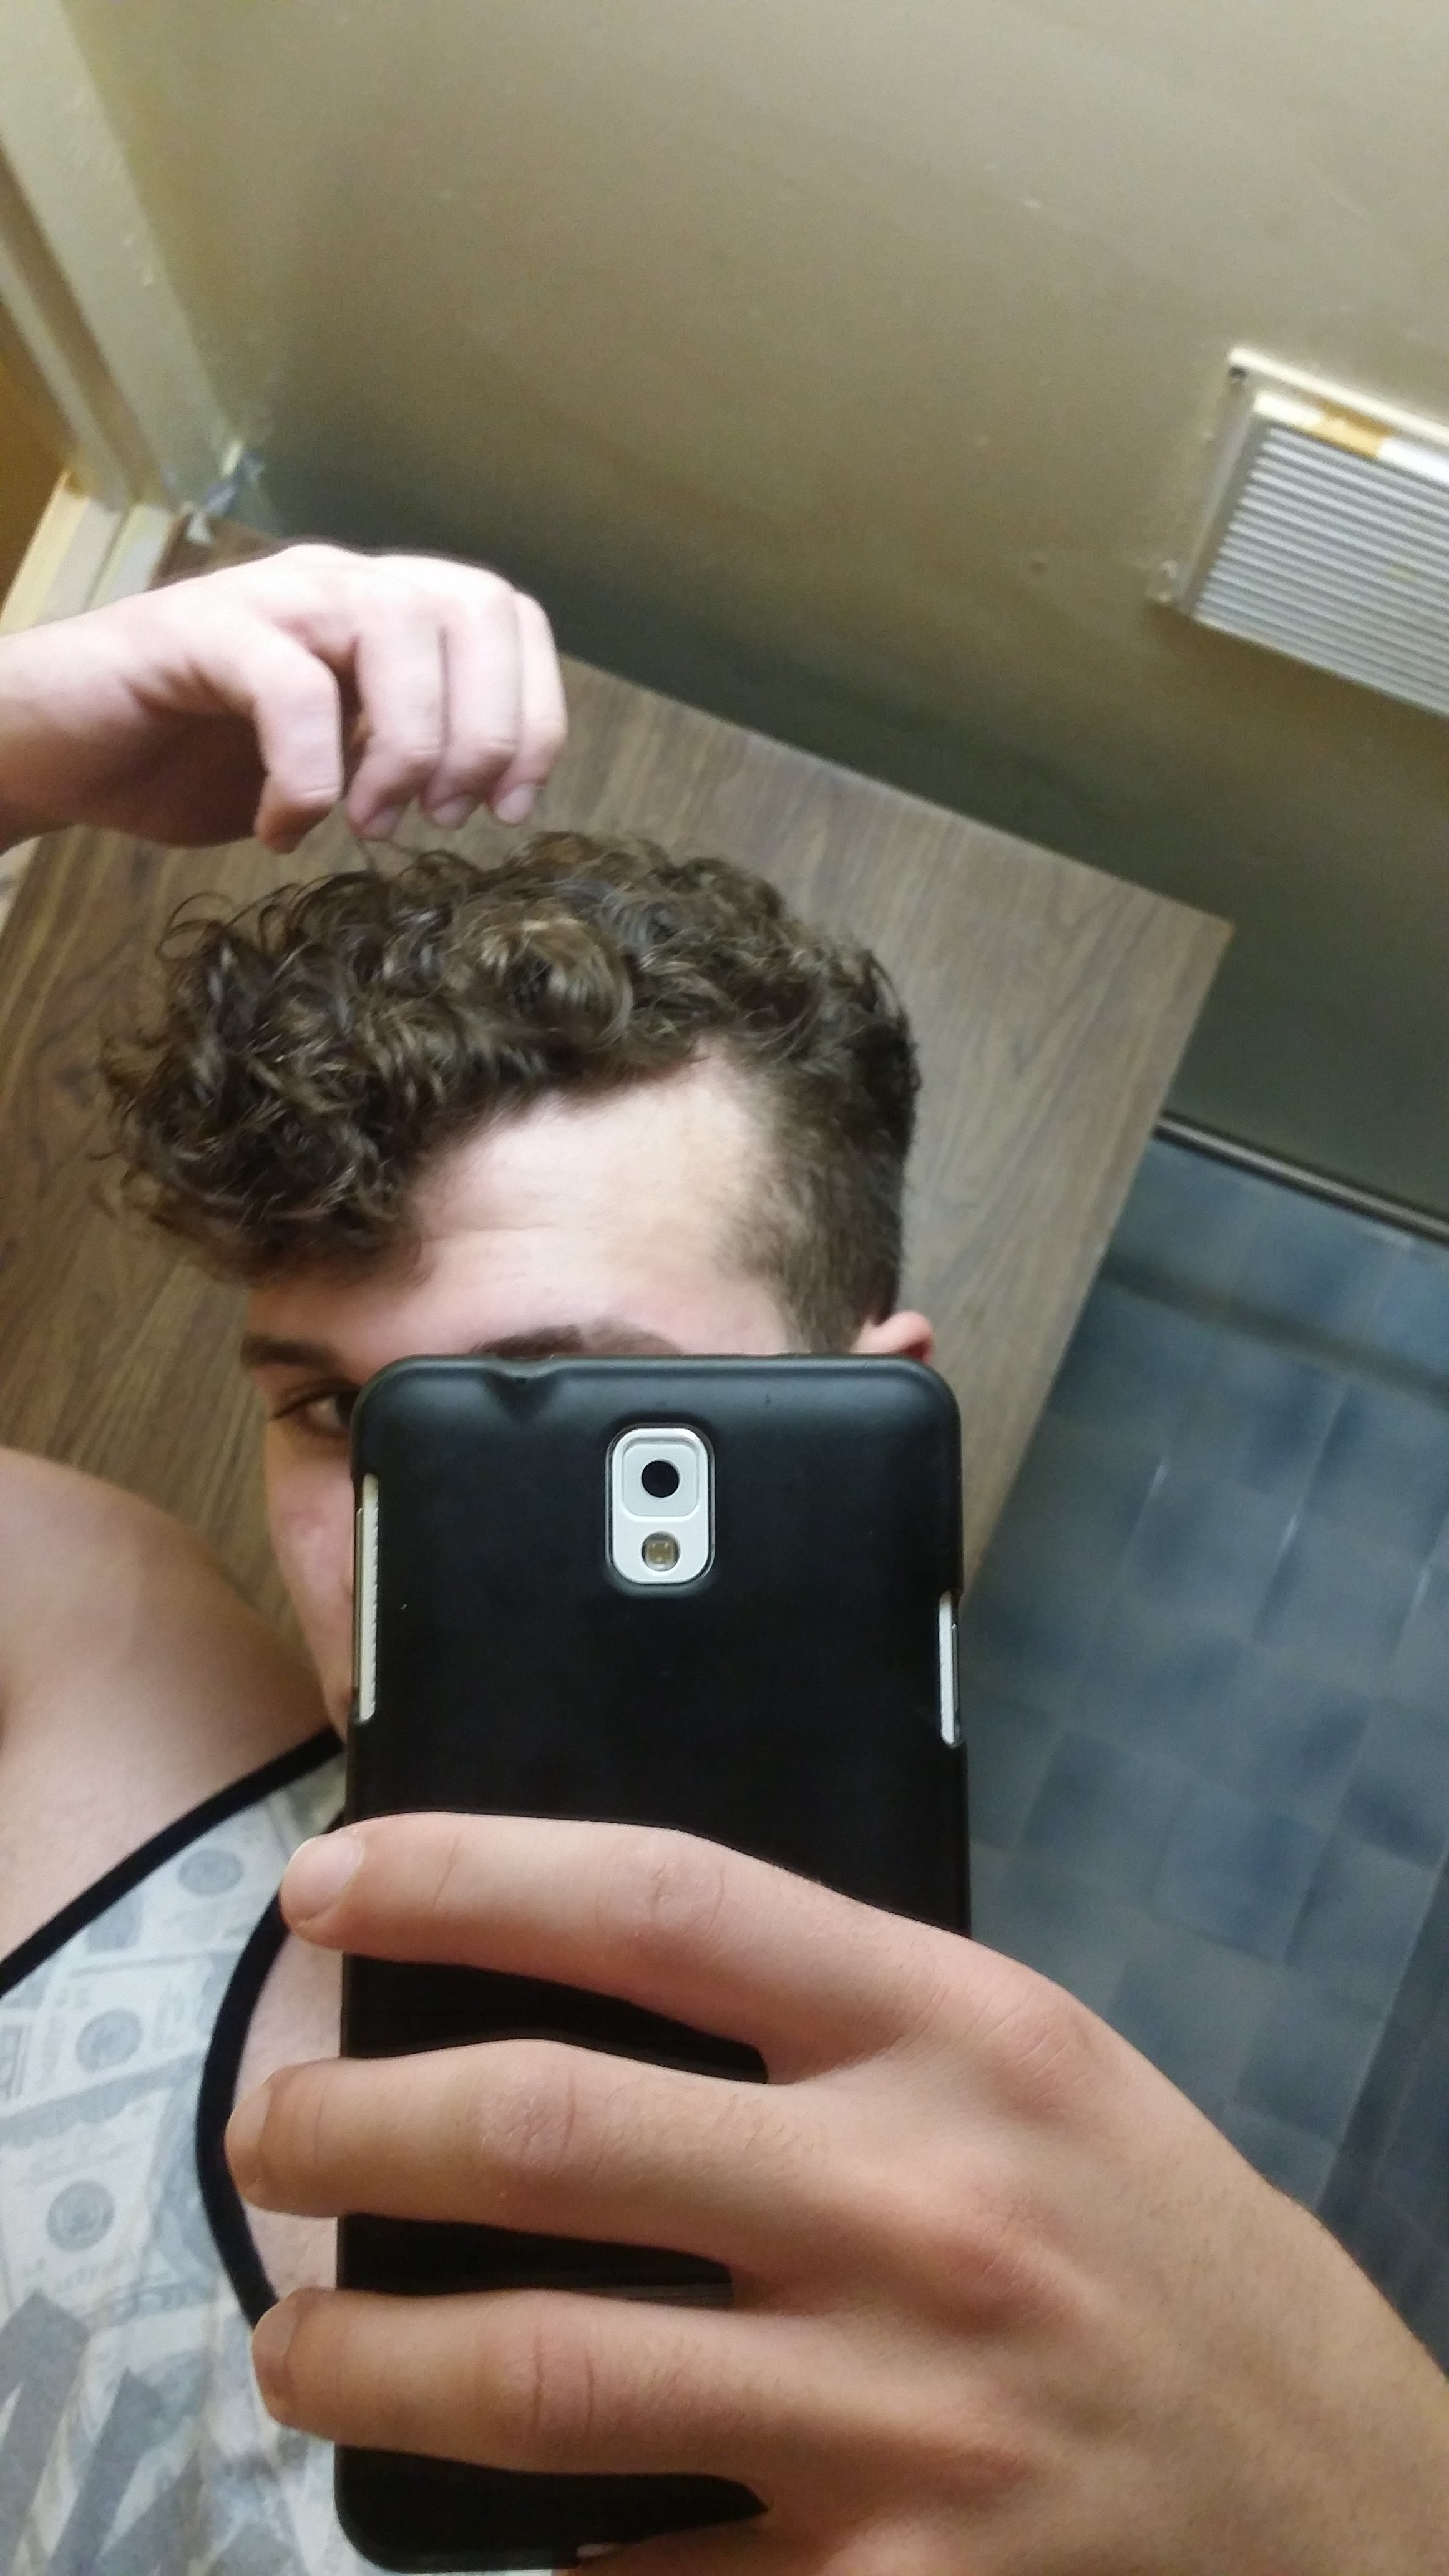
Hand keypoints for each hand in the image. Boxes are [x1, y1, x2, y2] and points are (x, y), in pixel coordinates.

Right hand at [0, 543, 565, 853]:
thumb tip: (486, 791)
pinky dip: (307, 776)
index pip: (505, 617)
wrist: (53, 746)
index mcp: (378, 608)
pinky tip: (283, 826)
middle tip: (444, 818)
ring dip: (408, 743)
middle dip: (486, 729)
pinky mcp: (198, 633)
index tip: (511, 807)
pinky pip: (292, 688)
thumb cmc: (187, 758)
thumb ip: (399, 752)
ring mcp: (267, 598)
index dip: (534, 713)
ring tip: (373, 823)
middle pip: (474, 607)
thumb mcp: (327, 761)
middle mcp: (335, 582)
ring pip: (396, 627)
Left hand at [228, 1815, 1448, 2575]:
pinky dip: (537, 2562)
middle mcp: (919, 2204)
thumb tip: (599, 2004)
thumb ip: (849, 2030)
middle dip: (353, 2132)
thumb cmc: (1174, 2268)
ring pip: (543, 2373)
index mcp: (961, 2035)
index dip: (467, 1875)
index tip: (332, 1883)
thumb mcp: (1041, 2080)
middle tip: (272, 2142)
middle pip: (547, 2130)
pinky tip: (493, 2538)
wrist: (1360, 2515)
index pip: (660, 1900)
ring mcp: (900, 2416)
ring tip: (298, 2351)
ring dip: (369, 2362)